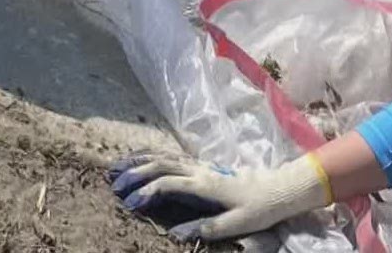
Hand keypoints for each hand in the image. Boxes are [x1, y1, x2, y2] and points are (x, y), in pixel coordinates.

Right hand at [111, 152, 331, 242]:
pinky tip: (140, 161)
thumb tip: (175, 234)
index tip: (131, 205)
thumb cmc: (259, 208)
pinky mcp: (201, 166)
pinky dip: (151, 157)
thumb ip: (206, 227)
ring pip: (163, 157)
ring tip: (116, 167)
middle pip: (160, 165)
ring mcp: (200, 165)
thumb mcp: (237, 223)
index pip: (168, 184)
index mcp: (205, 184)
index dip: (147, 192)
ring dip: (139, 161)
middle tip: (113, 184)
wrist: (277, 188)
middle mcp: (199, 170)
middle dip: (134, 173)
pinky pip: (171, 157)